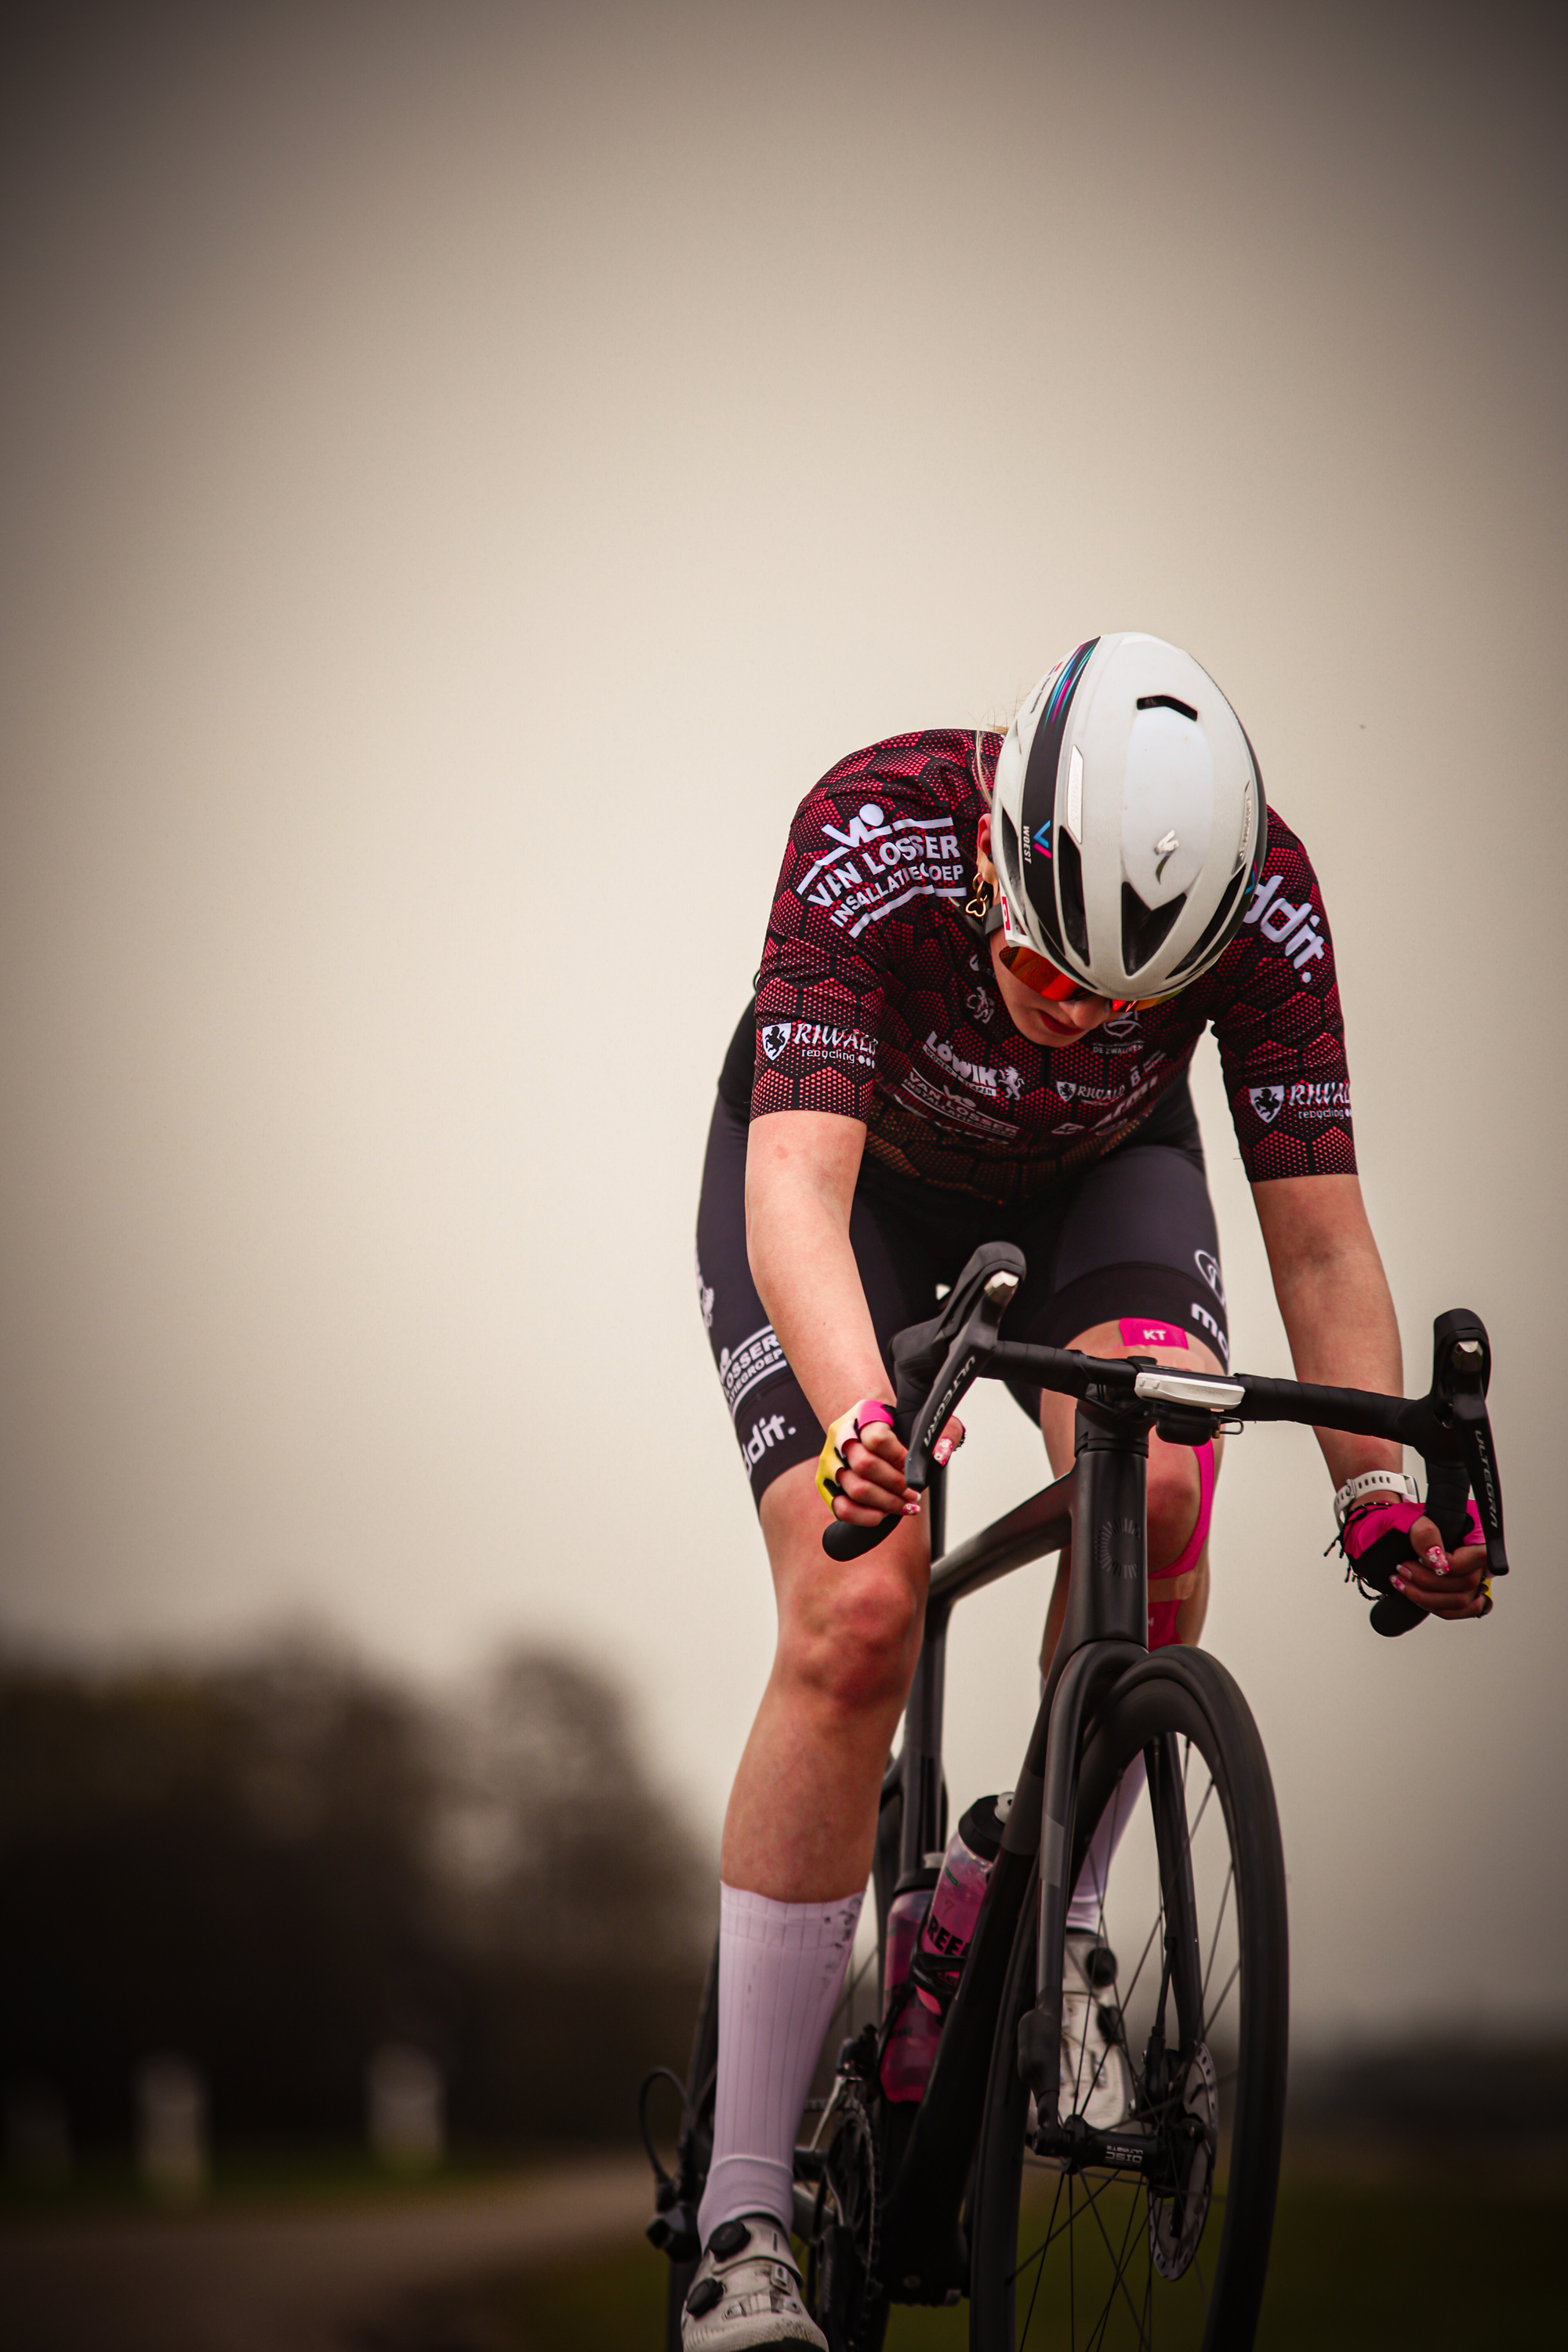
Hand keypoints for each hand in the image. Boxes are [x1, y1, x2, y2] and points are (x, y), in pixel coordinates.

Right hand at [822, 1406, 965, 1526]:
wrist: (864, 1426)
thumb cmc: (896, 1427)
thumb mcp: (921, 1420)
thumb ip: (941, 1431)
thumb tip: (941, 1454)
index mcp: (862, 1416)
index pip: (877, 1438)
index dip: (899, 1457)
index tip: (913, 1467)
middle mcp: (841, 1438)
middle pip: (865, 1465)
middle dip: (895, 1484)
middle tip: (913, 1494)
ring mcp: (831, 1463)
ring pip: (856, 1489)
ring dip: (886, 1502)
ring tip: (905, 1506)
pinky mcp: (827, 1485)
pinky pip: (842, 1508)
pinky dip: (865, 1516)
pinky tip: (884, 1515)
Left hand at [1387, 1513, 1490, 1620]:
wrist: (1388, 1528)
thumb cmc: (1401, 1520)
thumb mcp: (1408, 1516)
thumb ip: (1424, 1532)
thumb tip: (1438, 1560)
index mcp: (1473, 1531)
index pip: (1478, 1557)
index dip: (1448, 1566)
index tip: (1416, 1561)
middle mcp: (1476, 1554)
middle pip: (1468, 1582)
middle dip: (1428, 1582)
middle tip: (1403, 1570)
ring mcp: (1471, 1573)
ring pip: (1462, 1601)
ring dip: (1427, 1598)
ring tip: (1402, 1583)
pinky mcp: (1461, 1589)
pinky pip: (1460, 1610)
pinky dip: (1436, 1608)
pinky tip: (1418, 1597)